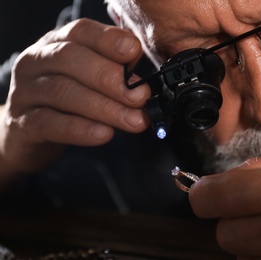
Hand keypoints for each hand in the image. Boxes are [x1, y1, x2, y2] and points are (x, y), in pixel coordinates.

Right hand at [0, 18, 150, 173]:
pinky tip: (104, 134)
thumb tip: (142, 77)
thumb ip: (112, 71)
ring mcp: (26, 91)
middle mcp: (38, 61)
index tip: (134, 51)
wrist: (28, 132)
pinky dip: (81, 129)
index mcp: (58, 43)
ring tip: (134, 120)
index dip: (108, 40)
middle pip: (72, 60)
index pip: (81, 32)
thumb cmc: (68, 101)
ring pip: (64, 93)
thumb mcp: (88, 80)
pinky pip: (50, 123)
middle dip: (111, 78)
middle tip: (141, 96)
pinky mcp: (23, 123)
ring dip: (105, 107)